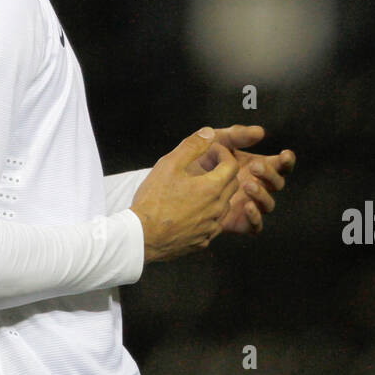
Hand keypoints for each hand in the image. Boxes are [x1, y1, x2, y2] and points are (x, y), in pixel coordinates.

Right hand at [129, 127, 240, 262]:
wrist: (142, 236)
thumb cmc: (154, 201)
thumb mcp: (169, 164)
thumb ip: (192, 146)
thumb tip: (209, 133)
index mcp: (212, 188)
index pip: (232, 166)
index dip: (223, 154)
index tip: (211, 151)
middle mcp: (217, 209)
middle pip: (232, 185)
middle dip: (223, 171)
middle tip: (206, 166)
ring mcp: (211, 227)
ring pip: (224, 206)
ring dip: (217, 193)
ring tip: (197, 188)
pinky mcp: (202, 241)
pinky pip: (213, 224)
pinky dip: (208, 214)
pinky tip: (192, 210)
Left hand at [207, 124, 294, 234]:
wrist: (180, 187)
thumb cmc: (203, 160)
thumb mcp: (218, 142)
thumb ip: (237, 135)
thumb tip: (260, 131)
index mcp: (258, 166)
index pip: (281, 165)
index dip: (287, 160)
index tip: (285, 154)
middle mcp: (258, 186)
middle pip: (277, 183)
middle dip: (270, 174)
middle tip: (254, 166)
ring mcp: (250, 204)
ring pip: (269, 204)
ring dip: (262, 194)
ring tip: (247, 184)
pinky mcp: (240, 222)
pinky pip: (256, 226)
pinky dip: (255, 217)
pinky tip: (246, 206)